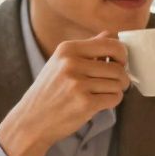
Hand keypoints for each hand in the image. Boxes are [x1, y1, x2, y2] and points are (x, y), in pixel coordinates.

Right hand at [0, 32, 128, 155]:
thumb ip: (87, 49)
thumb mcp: (61, 62)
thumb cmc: (50, 91)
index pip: (111, 43)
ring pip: (118, 83)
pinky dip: (113, 101)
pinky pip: (114, 98)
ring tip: (104, 94)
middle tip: (119, 83)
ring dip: (117, 90)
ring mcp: (78, 84)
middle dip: (123, 77)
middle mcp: (72, 64)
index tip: (121, 63)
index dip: (123, 54)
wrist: (31, 120)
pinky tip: (101, 102)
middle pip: (118, 67)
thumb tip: (112, 34)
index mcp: (68, 49)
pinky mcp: (85, 103)